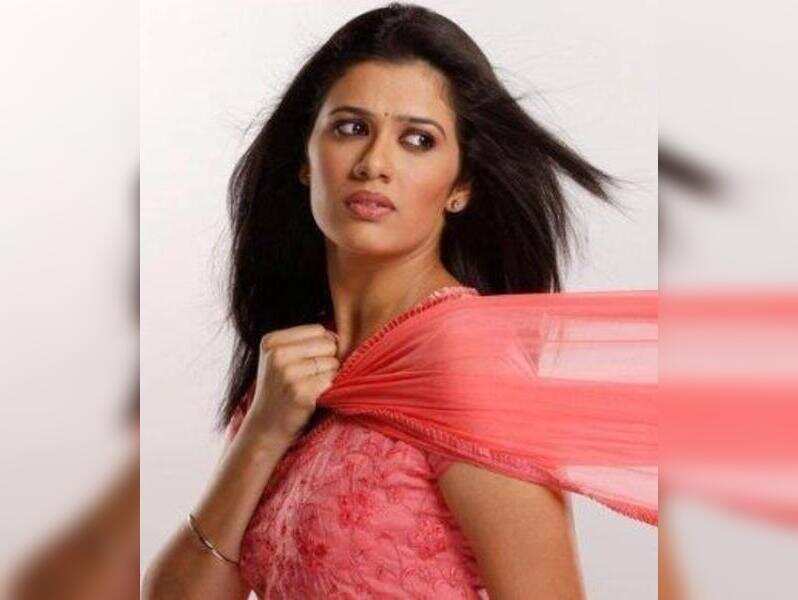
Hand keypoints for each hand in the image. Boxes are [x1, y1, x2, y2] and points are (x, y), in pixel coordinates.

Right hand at [246, 323, 339, 442]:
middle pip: (328, 344)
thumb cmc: (280, 389)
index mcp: (271, 341)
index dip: (323, 345)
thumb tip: (339, 336)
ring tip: (311, 386)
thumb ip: (304, 342)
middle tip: (312, 376)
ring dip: (330, 374)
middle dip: (329, 359)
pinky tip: (315, 395)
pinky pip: (332, 379)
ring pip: (333, 362)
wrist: (266, 426)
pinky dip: (330, 388)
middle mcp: (277, 355)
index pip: (318, 330)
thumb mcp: (279, 359)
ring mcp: (288, 374)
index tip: (310, 361)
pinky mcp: (301, 393)